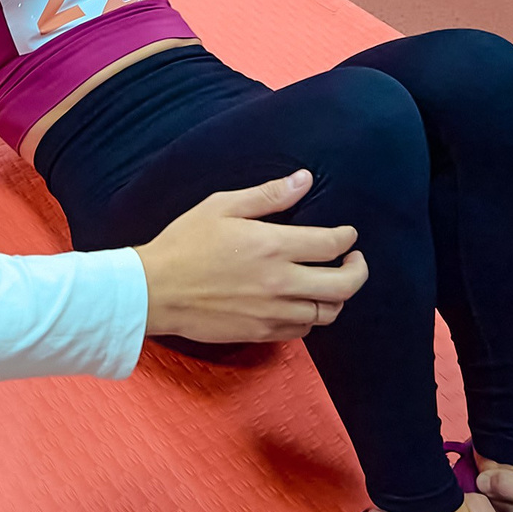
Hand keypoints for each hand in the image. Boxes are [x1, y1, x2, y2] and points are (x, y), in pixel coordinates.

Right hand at [135, 170, 368, 343]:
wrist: (154, 291)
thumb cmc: (185, 243)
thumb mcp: (222, 206)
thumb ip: (268, 195)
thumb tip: (304, 179)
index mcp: (273, 247)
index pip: (331, 245)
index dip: (347, 238)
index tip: (348, 234)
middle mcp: (280, 283)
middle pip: (343, 285)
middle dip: (358, 271)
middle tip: (355, 260)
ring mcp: (272, 312)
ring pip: (327, 312)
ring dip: (337, 297)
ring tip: (331, 283)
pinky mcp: (260, 332)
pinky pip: (302, 331)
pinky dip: (311, 317)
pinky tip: (303, 304)